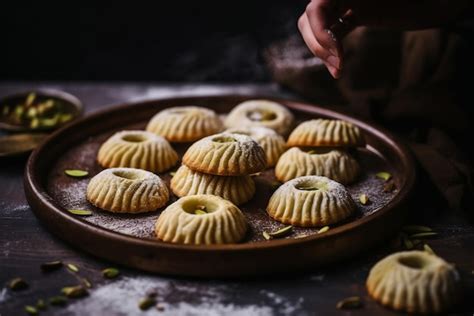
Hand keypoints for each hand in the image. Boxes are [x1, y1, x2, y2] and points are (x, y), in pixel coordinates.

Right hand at [298, 0, 472, 78]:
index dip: (320, 33)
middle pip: (308, 21)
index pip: (314, 9)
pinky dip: (331, 50)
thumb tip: (321, 8)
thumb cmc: (412, 2)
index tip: (337, 55)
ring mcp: (343, 5)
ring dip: (322, 51)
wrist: (430, 5)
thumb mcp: (385, 5)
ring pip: (315, 29)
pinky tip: (338, 67)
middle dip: (318, 45)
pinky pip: (330, 33)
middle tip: (337, 67)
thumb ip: (354, 8)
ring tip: (338, 72)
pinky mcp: (351, 17)